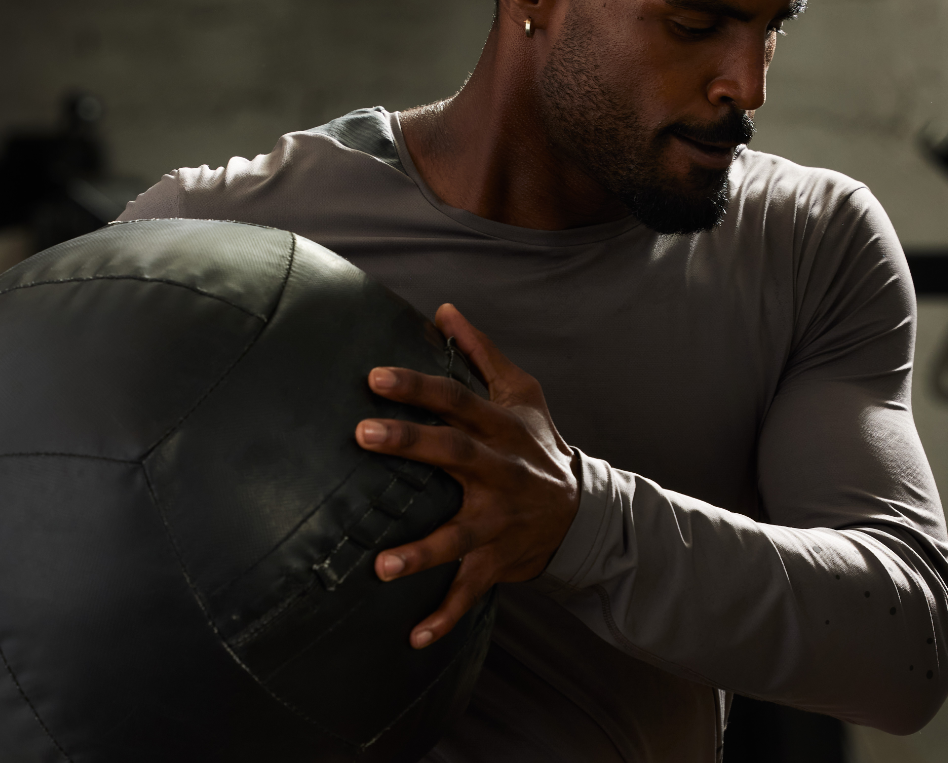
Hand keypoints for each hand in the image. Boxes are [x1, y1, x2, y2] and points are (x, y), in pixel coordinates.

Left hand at [355, 303, 578, 648]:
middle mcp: (499, 472)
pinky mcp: (498, 562)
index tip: (373, 376)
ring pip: (458, 537)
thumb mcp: (522, 392)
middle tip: (362, 434)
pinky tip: (413, 639)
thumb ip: (480, 352)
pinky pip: (470, 592)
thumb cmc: (540, 444)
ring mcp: (499, 521)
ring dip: (421, 553)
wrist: (585, 512)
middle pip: (452, 453)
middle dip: (409, 444)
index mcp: (500, 428)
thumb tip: (443, 309)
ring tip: (382, 567)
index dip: (417, 386)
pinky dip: (444, 618)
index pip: (456, 399)